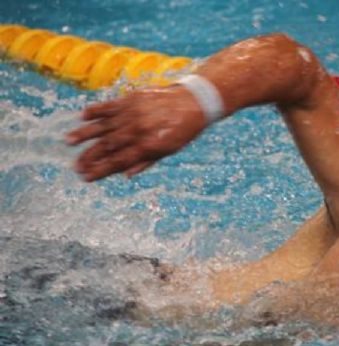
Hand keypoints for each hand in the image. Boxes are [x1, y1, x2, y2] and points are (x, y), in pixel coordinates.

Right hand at [66, 86, 206, 181]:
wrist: (194, 101)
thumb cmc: (183, 130)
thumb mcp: (169, 150)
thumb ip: (146, 161)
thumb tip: (125, 174)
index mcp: (147, 146)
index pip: (118, 162)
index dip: (100, 171)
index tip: (86, 177)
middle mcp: (137, 131)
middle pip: (107, 147)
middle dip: (89, 158)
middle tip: (75, 167)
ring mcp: (132, 114)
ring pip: (103, 126)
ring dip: (85, 134)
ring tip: (69, 142)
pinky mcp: (131, 99)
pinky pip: (110, 106)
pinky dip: (96, 111)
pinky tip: (83, 117)